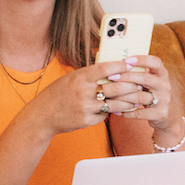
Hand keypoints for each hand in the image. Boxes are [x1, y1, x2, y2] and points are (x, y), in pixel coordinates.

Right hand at [24, 60, 146, 134]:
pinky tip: (117, 110)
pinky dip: (110, 112)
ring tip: (138, 100)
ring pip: (114, 104)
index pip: (105, 68)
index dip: (121, 66)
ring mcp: (85, 107)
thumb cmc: (58, 94)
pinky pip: (104, 115)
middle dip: (131, 86)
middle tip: (142, 85)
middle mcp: (83, 91)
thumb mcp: (70, 78)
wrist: (43, 115)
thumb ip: (89, 75)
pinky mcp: (86, 120)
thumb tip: (110, 68)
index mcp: (80, 77)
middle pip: (115, 87)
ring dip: (128, 102)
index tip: (132, 64)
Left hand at [100, 55, 176, 130]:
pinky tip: (117, 111)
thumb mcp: (149, 82)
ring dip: (124, 96)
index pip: (155, 62)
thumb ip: (138, 74)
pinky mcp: (161, 113)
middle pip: (145, 78)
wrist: (165, 116)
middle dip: (126, 77)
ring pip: (141, 96)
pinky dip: (127, 112)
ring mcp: (164, 100)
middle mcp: (165, 85)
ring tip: (111, 97)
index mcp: (162, 74)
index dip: (141, 59)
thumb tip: (115, 65)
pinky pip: (140, 113)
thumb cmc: (150, 94)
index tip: (126, 60)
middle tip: (112, 77)